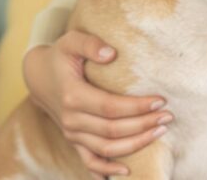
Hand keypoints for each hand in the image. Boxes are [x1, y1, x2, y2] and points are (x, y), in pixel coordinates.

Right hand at [22, 30, 173, 176]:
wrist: (39, 76)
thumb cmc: (61, 55)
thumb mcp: (72, 40)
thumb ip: (91, 44)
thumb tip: (111, 54)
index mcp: (72, 96)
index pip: (110, 107)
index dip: (136, 107)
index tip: (161, 100)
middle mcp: (71, 119)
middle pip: (112, 130)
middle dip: (143, 125)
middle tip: (168, 116)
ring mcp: (71, 134)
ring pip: (106, 148)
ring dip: (135, 144)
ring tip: (159, 132)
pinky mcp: (73, 141)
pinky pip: (90, 162)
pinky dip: (106, 170)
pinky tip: (127, 171)